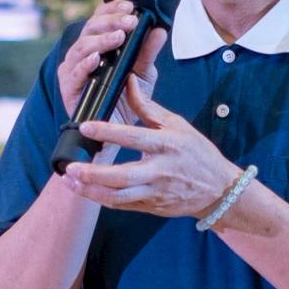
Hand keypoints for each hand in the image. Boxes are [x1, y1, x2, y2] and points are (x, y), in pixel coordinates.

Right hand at [56, 0, 166, 120]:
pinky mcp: (69, 90)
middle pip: (90, 29)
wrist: (119, 134)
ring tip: (118, 37)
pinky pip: (73, 74)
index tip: (130, 6)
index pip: (100, 19)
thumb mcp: (143, 74)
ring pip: (80, 48)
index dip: (112, 9)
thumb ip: (148, 52)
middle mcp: (83, 55)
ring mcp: (73, 71)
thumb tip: (160, 30)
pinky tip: (96, 58)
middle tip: (130, 21)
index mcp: (98, 45)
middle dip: (110, 22)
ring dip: (100, 40)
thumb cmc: (127, 100)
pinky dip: (84, 65)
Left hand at [65, 77, 244, 217]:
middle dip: (93, 173)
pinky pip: (122, 205)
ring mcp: (156, 193)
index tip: (85, 126)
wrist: (219, 190)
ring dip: (91, 191)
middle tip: (70, 167)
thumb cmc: (197, 153)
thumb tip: (129, 81)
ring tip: (70, 182)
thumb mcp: (177, 124)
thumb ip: (148, 107)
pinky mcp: (152, 207)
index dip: (108, 132)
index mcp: (167, 145)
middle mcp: (160, 171)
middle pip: (122, 175)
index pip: (133, 137)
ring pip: (119, 196)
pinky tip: (85, 191)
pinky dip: (102, 199)